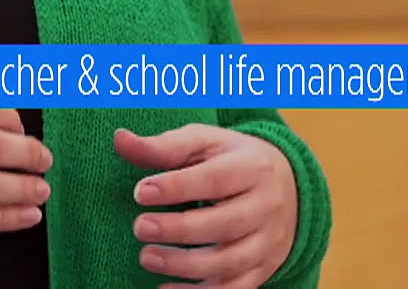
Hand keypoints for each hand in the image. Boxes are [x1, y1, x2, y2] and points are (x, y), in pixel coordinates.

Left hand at [115, 124, 296, 288]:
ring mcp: (268, 241)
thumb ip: (163, 146)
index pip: (216, 179)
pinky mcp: (264, 268)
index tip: (141, 192)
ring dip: (185, 265)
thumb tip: (119, 139)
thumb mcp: (204, 143)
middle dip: (179, 230)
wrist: (288, 185)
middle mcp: (267, 205)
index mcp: (252, 167)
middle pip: (226, 224)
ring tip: (147, 257)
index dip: (177, 187)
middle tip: (139, 228)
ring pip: (231, 261)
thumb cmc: (232, 160)